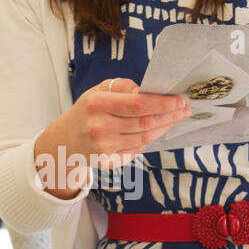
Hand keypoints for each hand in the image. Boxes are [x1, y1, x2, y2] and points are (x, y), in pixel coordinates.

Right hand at [35, 79, 190, 195]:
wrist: (64, 142)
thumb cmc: (87, 112)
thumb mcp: (97, 91)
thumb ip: (122, 87)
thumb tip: (147, 90)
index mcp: (96, 104)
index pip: (137, 104)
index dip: (162, 103)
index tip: (178, 100)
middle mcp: (98, 127)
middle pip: (145, 122)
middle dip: (169, 116)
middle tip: (184, 110)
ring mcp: (103, 147)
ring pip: (144, 138)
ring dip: (163, 128)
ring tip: (174, 119)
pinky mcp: (108, 162)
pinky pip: (137, 150)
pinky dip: (149, 140)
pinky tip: (157, 131)